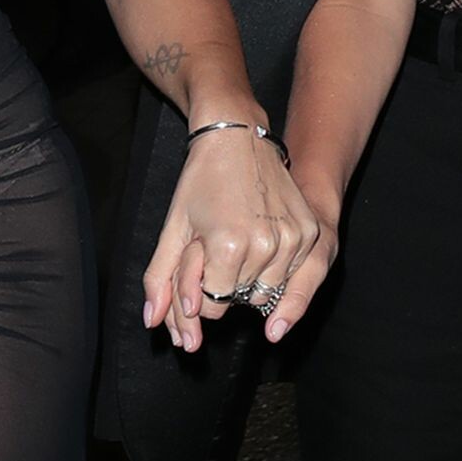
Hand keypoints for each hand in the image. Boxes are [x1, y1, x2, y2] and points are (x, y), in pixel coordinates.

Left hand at [141, 127, 324, 352]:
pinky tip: (258, 239)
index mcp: (228, 246)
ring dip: (247, 279)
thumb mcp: (174, 227)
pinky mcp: (308, 233)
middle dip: (221, 283)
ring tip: (237, 240)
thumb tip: (153, 323)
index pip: (212, 307)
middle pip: (238, 301)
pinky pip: (290, 276)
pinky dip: (272, 269)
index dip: (199, 290)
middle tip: (216, 244)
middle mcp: (265, 247)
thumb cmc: (201, 180)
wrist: (237, 138)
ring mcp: (291, 240)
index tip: (198, 259)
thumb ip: (160, 279)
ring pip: (265, 293)